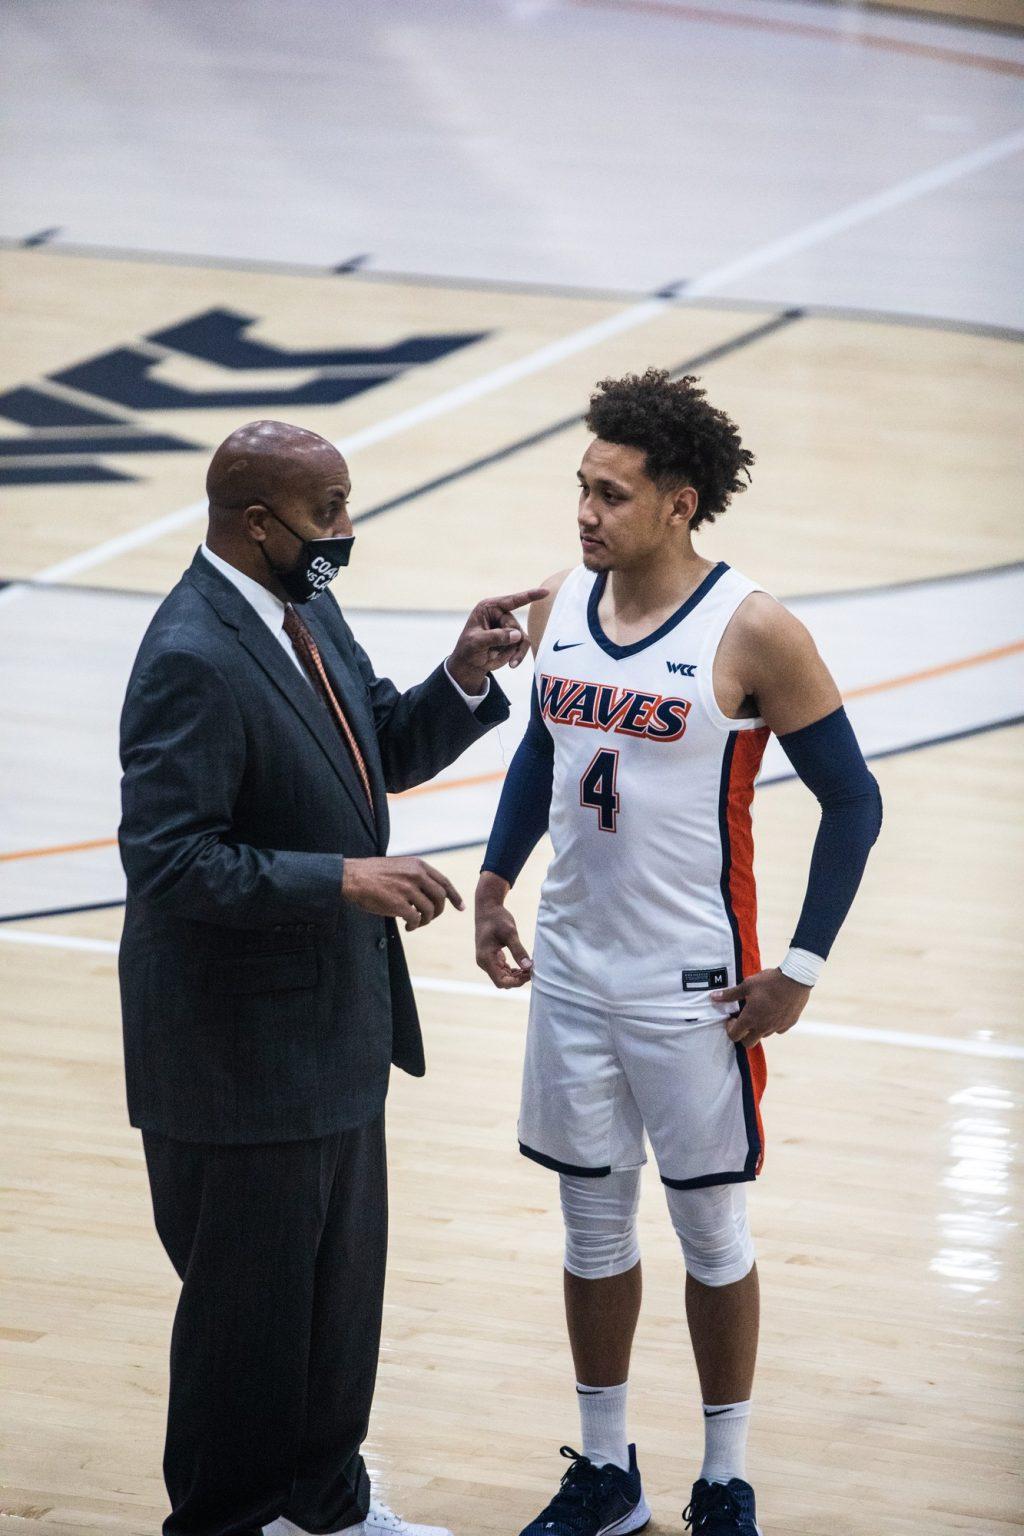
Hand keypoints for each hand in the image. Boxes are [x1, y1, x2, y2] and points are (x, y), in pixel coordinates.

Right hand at [342, 856, 463, 930]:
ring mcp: (408, 889)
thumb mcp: (399, 866)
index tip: (460, 907)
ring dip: (425, 920)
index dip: (454, 896)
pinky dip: (414, 925)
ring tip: (415, 923)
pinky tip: (407, 926)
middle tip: (429, 918)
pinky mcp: (398, 903)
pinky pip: (416, 918)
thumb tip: (429, 895)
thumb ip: (415, 876)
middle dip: (438, 911)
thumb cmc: (372, 874)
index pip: (444, 881)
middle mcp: (416, 875)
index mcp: (418, 865)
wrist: (351, 877)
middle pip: (440, 897)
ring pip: (430, 910)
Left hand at [448, 587, 549, 692]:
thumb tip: (517, 635)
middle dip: (505, 639)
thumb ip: (495, 637)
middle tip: (490, 649)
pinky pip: (523, 645)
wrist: (470, 662)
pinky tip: (512, 664)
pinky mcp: (515, 639)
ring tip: (507, 661)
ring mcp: (509, 626)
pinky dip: (519, 655)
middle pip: (513, 625)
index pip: (511, 601)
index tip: (545, 592)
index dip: (529, 596)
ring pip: (521, 637)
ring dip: (515, 650)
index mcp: (489, 608)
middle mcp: (501, 614)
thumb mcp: (476, 642)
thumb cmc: (468, 648)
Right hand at [475, 873, 532, 988]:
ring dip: (517, 975)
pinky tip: (524, 964)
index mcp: (486, 958)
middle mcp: (484, 962)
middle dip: (518, 979)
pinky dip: (513, 970)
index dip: (516, 982)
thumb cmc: (498, 918)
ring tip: (530, 967)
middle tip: (533, 969)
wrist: (487, 908)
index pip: (501, 981)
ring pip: (503, 977)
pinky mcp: (491, 957)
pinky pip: (502, 970)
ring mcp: (487, 961)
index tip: (530, 973)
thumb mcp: (510, 933)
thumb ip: (518, 950)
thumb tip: (529, 967)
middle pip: (502, 981)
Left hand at [710, 968, 811, 1047]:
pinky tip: (773, 1011)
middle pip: (748, 1043)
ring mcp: (777, 1027)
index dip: (730, 1028)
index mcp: (750, 1018)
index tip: (732, 1018)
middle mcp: (763, 1027)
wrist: (796, 978)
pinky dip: (773, 1024)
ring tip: (759, 1012)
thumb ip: (730, 994)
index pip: (734, 1036)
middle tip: (743, 1020)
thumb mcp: (747, 985)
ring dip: (758, 1029)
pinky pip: (777, 1030)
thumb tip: (713, 997)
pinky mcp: (789, 1024)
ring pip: (763, 1035)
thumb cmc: (769, 981)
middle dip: (743, 1034)